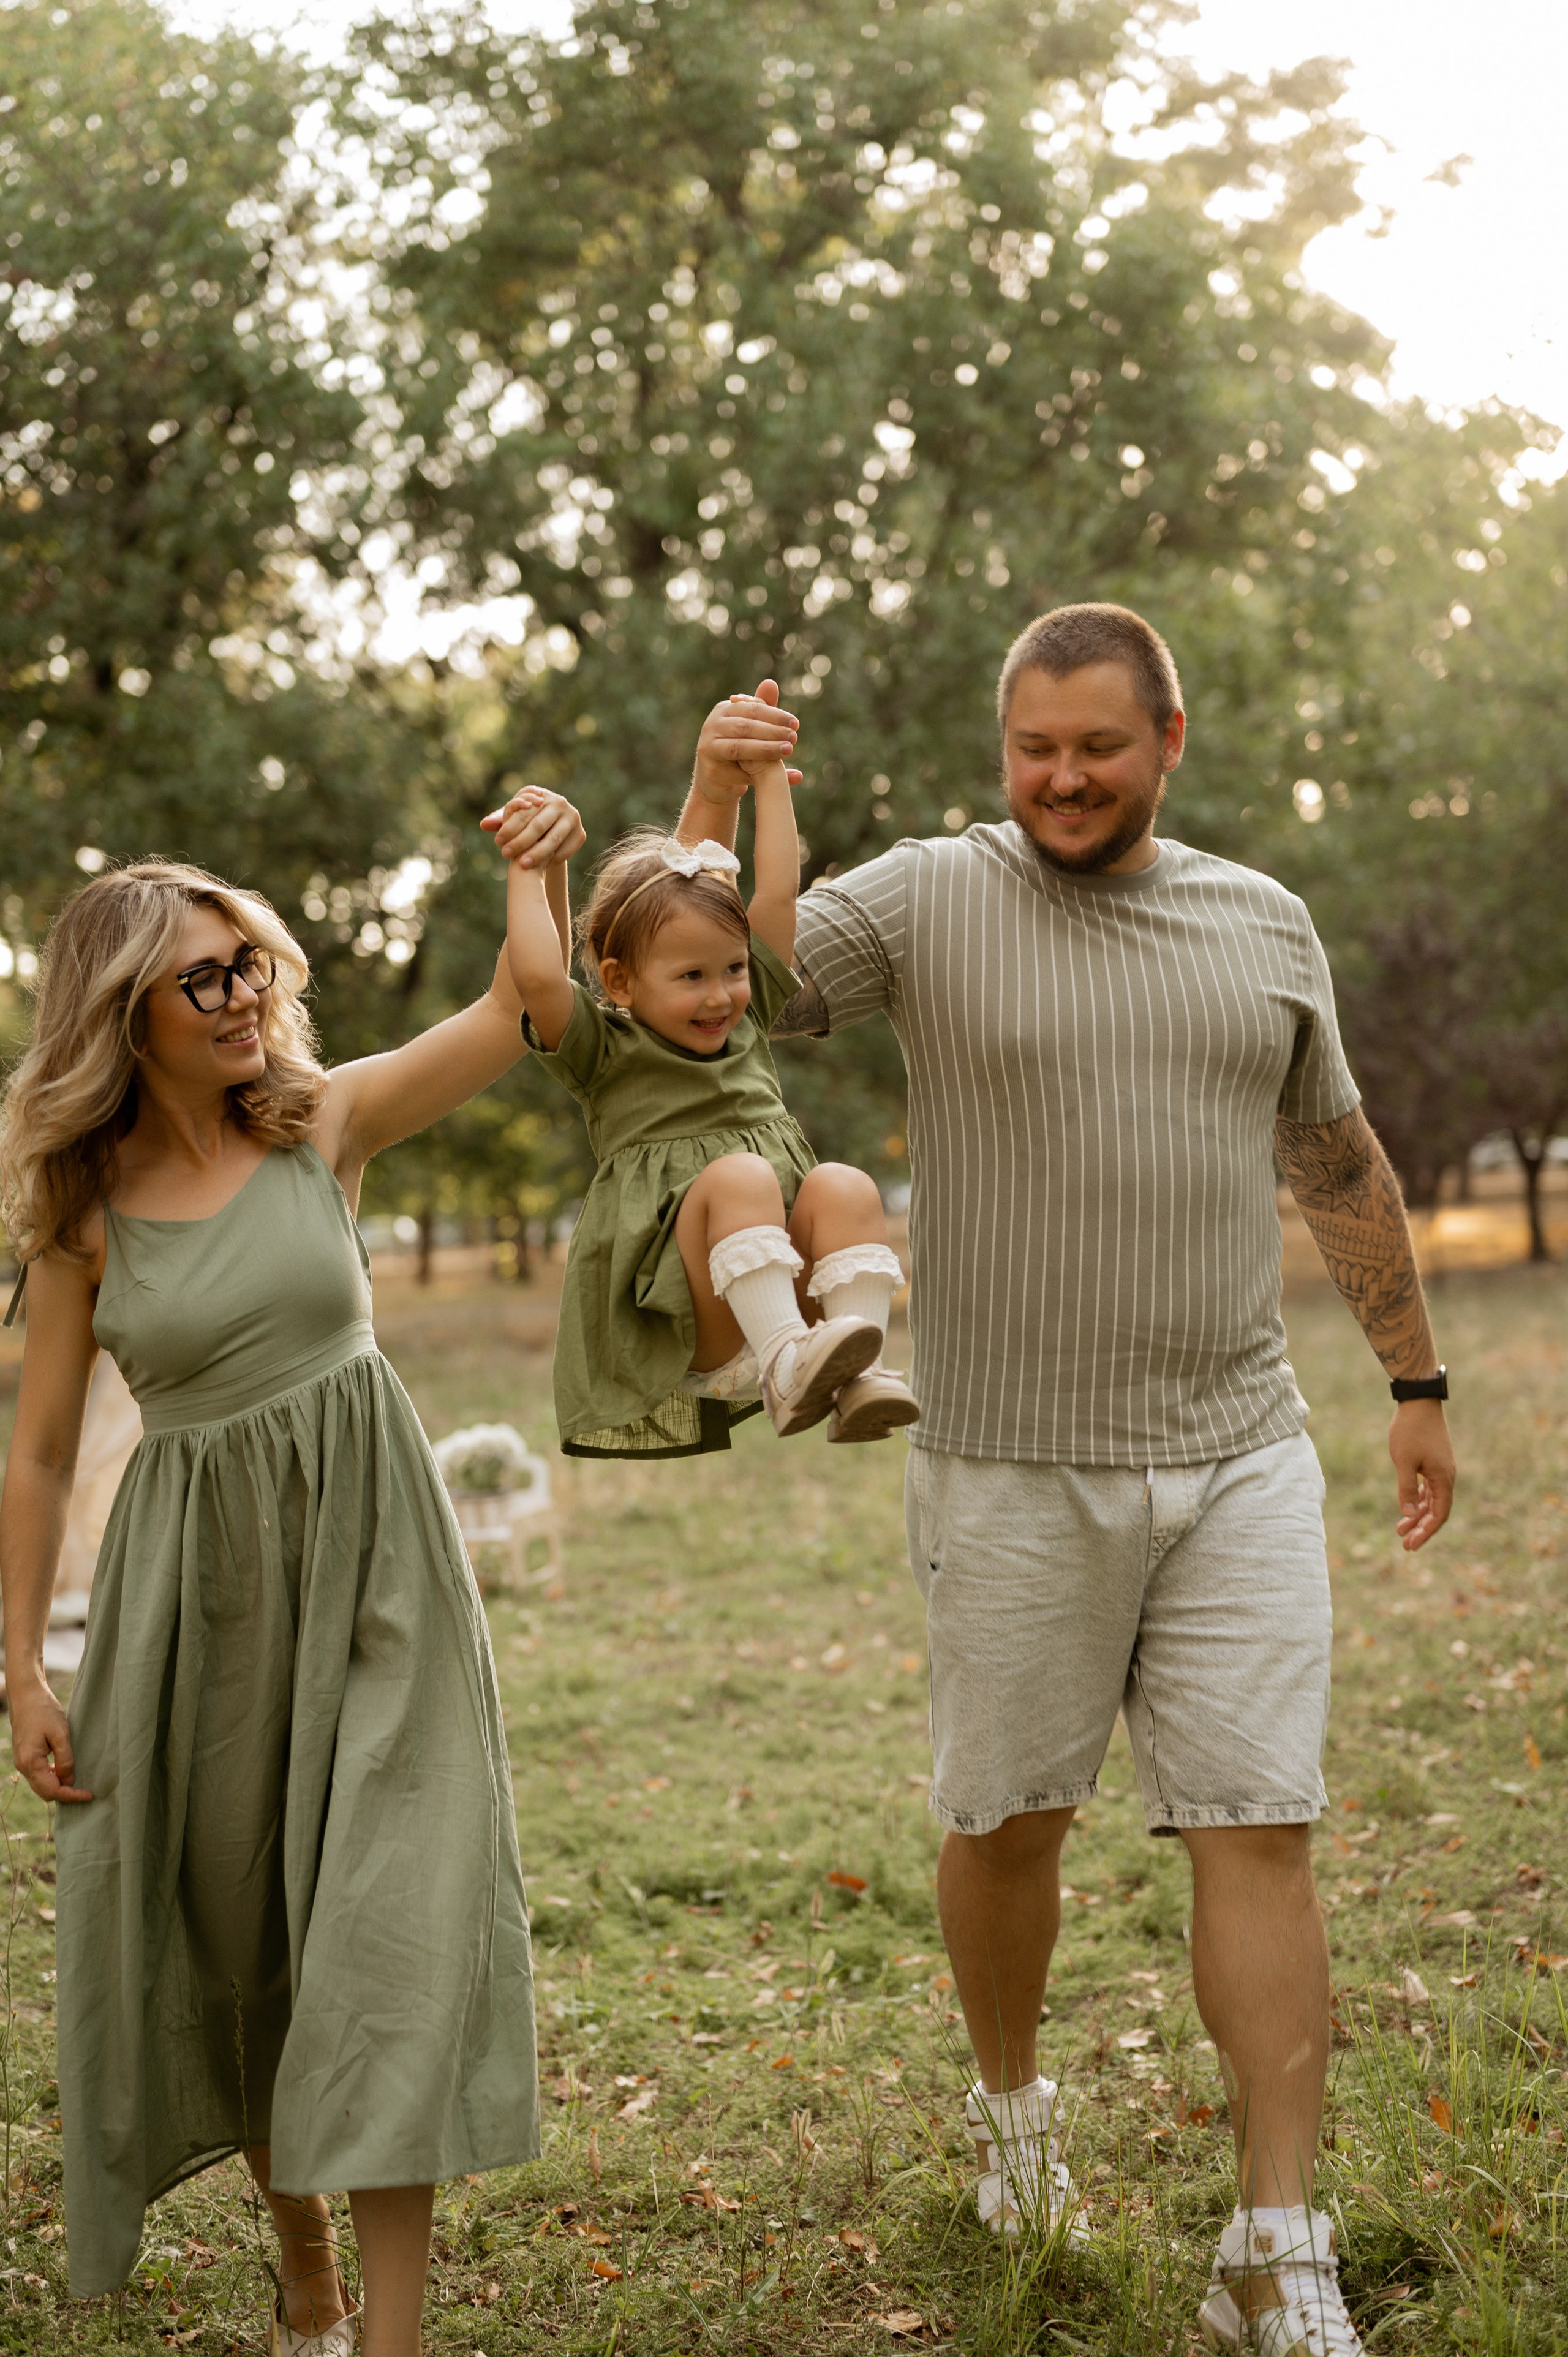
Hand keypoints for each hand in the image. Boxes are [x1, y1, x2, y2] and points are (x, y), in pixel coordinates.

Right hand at [8, 1674, 91, 1803]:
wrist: (26, 1694)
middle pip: (45, 1792)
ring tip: (77, 1780)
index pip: (52, 1790)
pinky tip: (63, 1769)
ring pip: (41, 1785)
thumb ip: (65, 1760)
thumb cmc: (44, 1710)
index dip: (71, 1796)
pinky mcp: (24, 1756)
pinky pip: (38, 1775)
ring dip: (58, 1786)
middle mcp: (23, 1766)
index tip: (89, 1795)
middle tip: (85, 1790)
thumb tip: (69, 1782)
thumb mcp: (61, 1734)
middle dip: (65, 1793)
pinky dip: (51, 1777)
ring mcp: (22, 1761)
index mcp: (30, 1762)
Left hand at [481, 787, 586, 866]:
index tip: (498, 841)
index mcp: (541, 795)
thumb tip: (483, 825)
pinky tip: (541, 867)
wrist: (554, 827)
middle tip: (506, 854)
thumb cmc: (528, 821)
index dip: (510, 827)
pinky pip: (565, 850)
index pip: (524, 812)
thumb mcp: (513, 818)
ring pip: (552, 839)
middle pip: (538, 825)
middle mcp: (559, 803)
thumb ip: (499, 820)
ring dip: (537, 853)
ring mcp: (573, 818)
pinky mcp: (580, 834)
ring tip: (522, 865)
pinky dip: (552, 859)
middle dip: (521, 841)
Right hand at [692, 678, 801, 809]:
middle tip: (794, 737)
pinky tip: (775, 775)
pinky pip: (736, 771)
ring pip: (739, 746)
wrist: (718, 780)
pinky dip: (756, 772)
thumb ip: (762, 708)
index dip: (775, 714)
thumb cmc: (739, 749)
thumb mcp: (752, 727)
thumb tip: (771, 683)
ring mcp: (708, 747)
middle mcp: (712, 725)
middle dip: (772, 731)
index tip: (795, 723)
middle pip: (745, 725)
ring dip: (766, 749)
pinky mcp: (711, 770)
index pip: (752, 708)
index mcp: (724, 710)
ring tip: (788, 750)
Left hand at [1388, 1399, 1454, 1550]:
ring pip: (1432, 1500)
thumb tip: (1407, 1513)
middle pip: (1437, 1510)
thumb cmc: (1410, 1430)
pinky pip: (1429, 1488)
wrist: (1419, 1401)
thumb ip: (1406, 1487)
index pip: (1439, 1514)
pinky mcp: (1434, 1462)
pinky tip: (1408, 1507)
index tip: (1411, 1545)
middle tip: (1404, 1543)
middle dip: (1421, 1528)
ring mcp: (1441, 1469)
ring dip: (1418, 1514)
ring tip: (1400, 1529)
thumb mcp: (1404, 1460)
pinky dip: (1419, 1499)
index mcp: (1443, 1478)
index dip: (1426, 1532)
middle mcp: (1446, 1476)